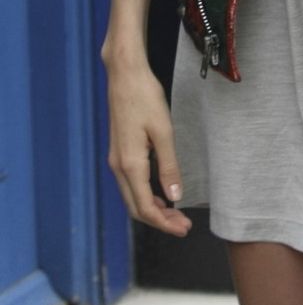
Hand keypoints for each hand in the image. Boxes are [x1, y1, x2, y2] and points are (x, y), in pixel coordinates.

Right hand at [105, 54, 191, 235]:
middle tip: (183, 226)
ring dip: (153, 209)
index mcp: (130, 164)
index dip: (165, 223)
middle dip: (160, 221)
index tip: (183, 228)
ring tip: (175, 214)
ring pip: (132, 197)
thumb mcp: (163, 132)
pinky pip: (131, 184)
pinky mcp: (119, 152)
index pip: (146, 207)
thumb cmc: (145, 98)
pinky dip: (146, 195)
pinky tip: (162, 193)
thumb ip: (169, 166)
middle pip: (136, 207)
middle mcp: (118, 166)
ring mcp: (116, 160)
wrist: (125, 75)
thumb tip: (175, 196)